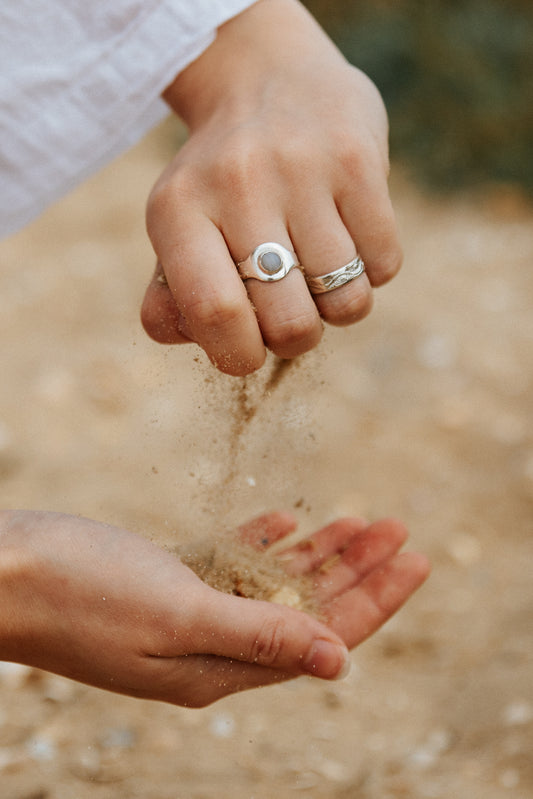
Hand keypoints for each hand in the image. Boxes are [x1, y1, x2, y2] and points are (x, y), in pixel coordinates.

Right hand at [0, 510, 427, 706]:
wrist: (8, 571)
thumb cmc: (84, 592)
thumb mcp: (179, 615)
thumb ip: (259, 637)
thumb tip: (338, 663)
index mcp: (221, 667)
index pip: (321, 636)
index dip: (375, 599)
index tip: (416, 560)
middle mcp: (212, 646)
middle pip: (306, 608)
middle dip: (358, 571)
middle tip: (400, 529)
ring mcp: (189, 612)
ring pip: (275, 583)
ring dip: (319, 552)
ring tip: (363, 521)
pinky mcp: (167, 581)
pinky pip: (232, 563)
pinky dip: (265, 541)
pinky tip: (289, 521)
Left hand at [141, 0, 401, 374]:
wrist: (269, 80)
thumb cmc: (221, 184)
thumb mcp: (179, 229)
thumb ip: (172, 298)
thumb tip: (207, 342)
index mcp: (176, 211)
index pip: (214, 313)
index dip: (238, 356)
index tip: (248, 352)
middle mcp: (237, 184)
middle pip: (288, 323)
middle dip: (295, 338)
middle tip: (290, 308)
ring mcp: (302, 169)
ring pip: (345, 303)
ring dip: (338, 306)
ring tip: (319, 269)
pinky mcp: (359, 162)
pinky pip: (384, 266)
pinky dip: (371, 271)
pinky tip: (349, 236)